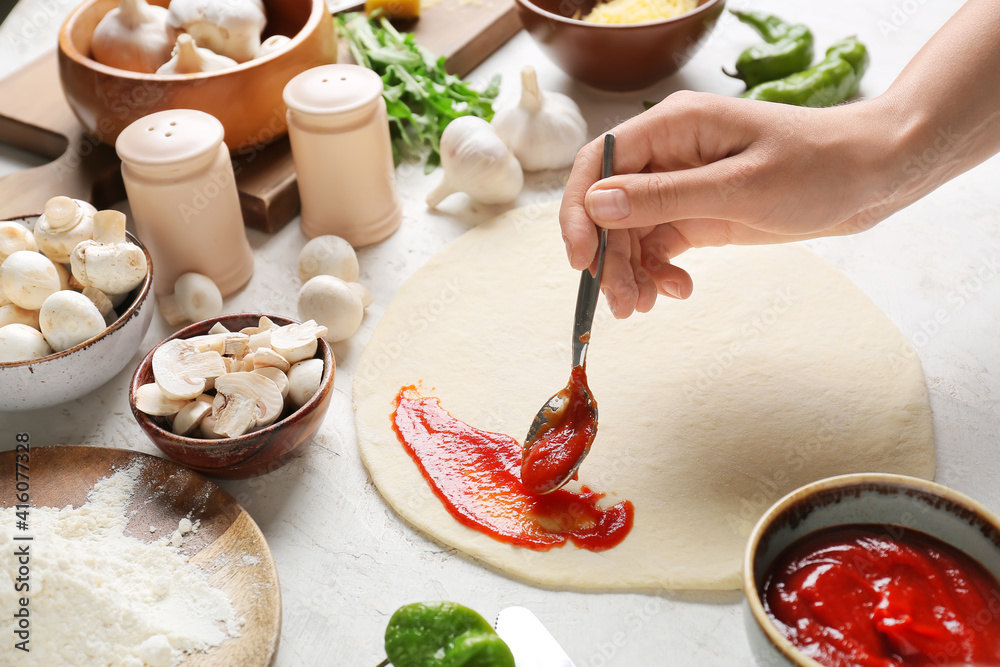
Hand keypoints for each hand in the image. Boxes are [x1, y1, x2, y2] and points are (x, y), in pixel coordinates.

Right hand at [560, 91, 902, 317]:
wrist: (872, 177)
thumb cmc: (818, 167)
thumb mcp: (739, 188)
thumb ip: (664, 198)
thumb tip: (597, 205)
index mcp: (673, 126)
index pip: (598, 164)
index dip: (579, 212)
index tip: (581, 260)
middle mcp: (669, 152)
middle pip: (610, 206)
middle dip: (609, 257)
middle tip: (622, 303)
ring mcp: (681, 183)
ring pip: (630, 232)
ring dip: (631, 271)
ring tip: (646, 305)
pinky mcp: (697, 212)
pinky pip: (658, 245)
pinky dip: (658, 272)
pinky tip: (676, 291)